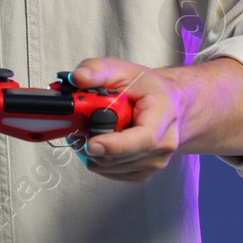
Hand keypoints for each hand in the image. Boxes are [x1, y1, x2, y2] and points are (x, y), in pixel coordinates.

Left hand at [63, 58, 183, 182]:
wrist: (165, 104)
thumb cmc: (146, 88)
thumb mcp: (122, 69)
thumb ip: (98, 70)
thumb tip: (78, 77)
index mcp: (164, 115)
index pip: (144, 139)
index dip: (115, 145)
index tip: (91, 143)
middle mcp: (164, 143)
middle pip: (120, 156)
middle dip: (92, 141)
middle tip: (80, 121)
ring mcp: (154, 162)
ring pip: (108, 166)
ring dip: (91, 149)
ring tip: (92, 127)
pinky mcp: (141, 174)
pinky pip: (108, 172)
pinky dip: (97, 157)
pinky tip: (101, 139)